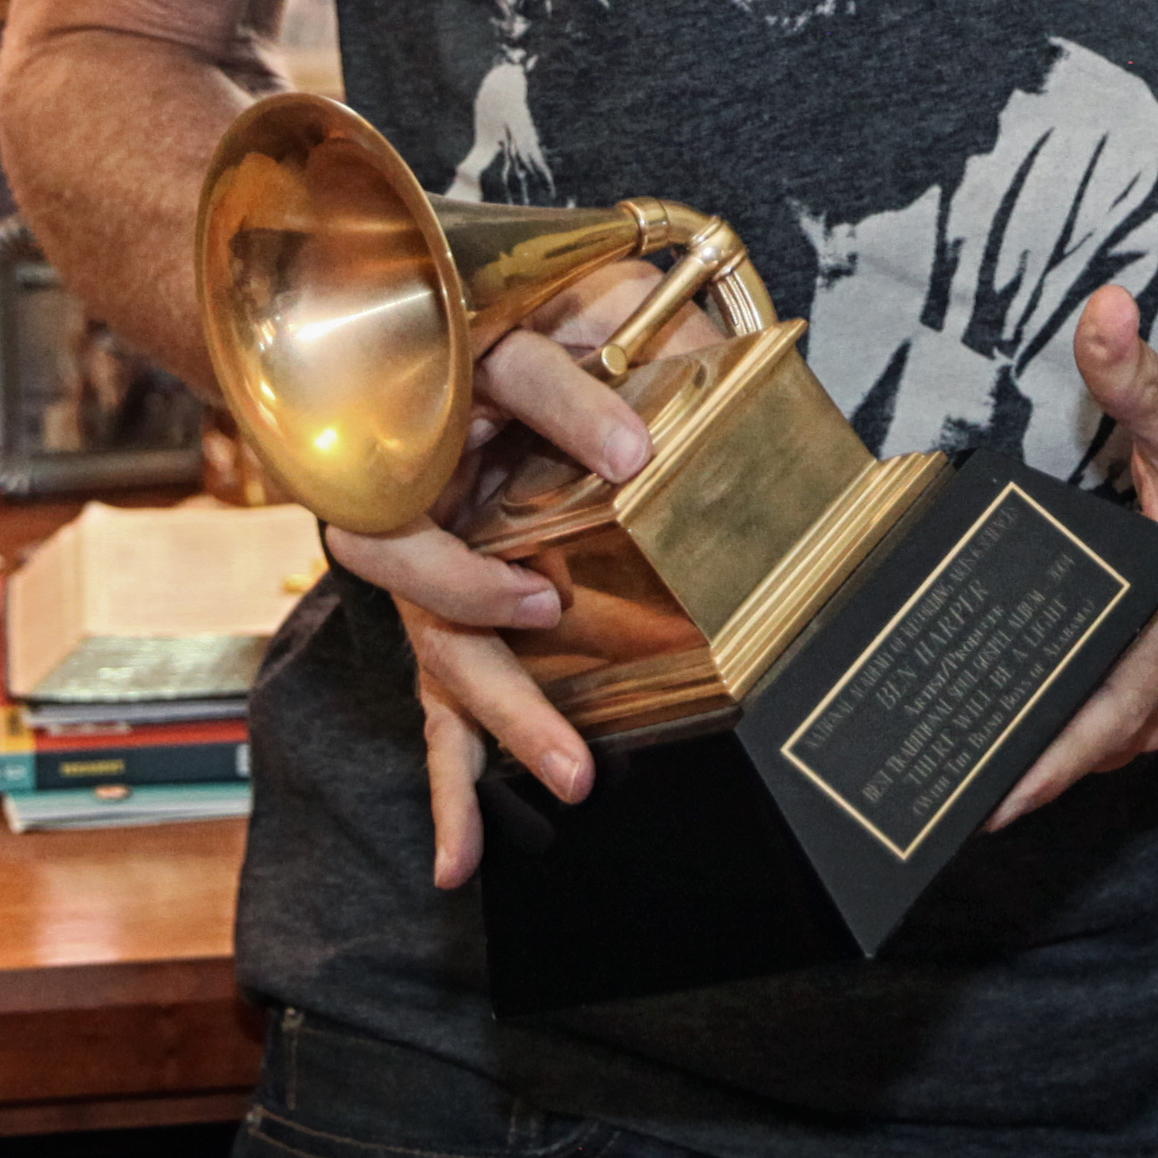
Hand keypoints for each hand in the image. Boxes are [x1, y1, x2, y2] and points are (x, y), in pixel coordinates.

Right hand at [339, 277, 677, 890]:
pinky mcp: (439, 612)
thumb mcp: (595, 299)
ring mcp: (424, 551)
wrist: (434, 326)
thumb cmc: (536, 314)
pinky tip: (462, 858)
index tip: (633, 453)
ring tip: (569, 773)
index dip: (567, 413)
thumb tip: (733, 356)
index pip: (511, 377)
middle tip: (549, 610)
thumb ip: (653, 323)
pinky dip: (449, 784)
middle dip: (482, 592)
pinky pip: (437, 700)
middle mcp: (425, 468)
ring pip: (433, 636)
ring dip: (493, 710)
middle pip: (424, 539)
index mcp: (466, 369)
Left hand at [988, 287, 1157, 830]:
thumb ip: (1139, 374)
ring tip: (941, 772)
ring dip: (1030, 764)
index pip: (1102, 717)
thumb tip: (1101, 314)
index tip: (983, 798)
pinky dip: (1058, 740)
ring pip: (1092, 751)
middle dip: (1010, 777)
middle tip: (923, 796)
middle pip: (1082, 751)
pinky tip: (1000, 730)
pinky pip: (1103, 732)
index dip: (1043, 764)